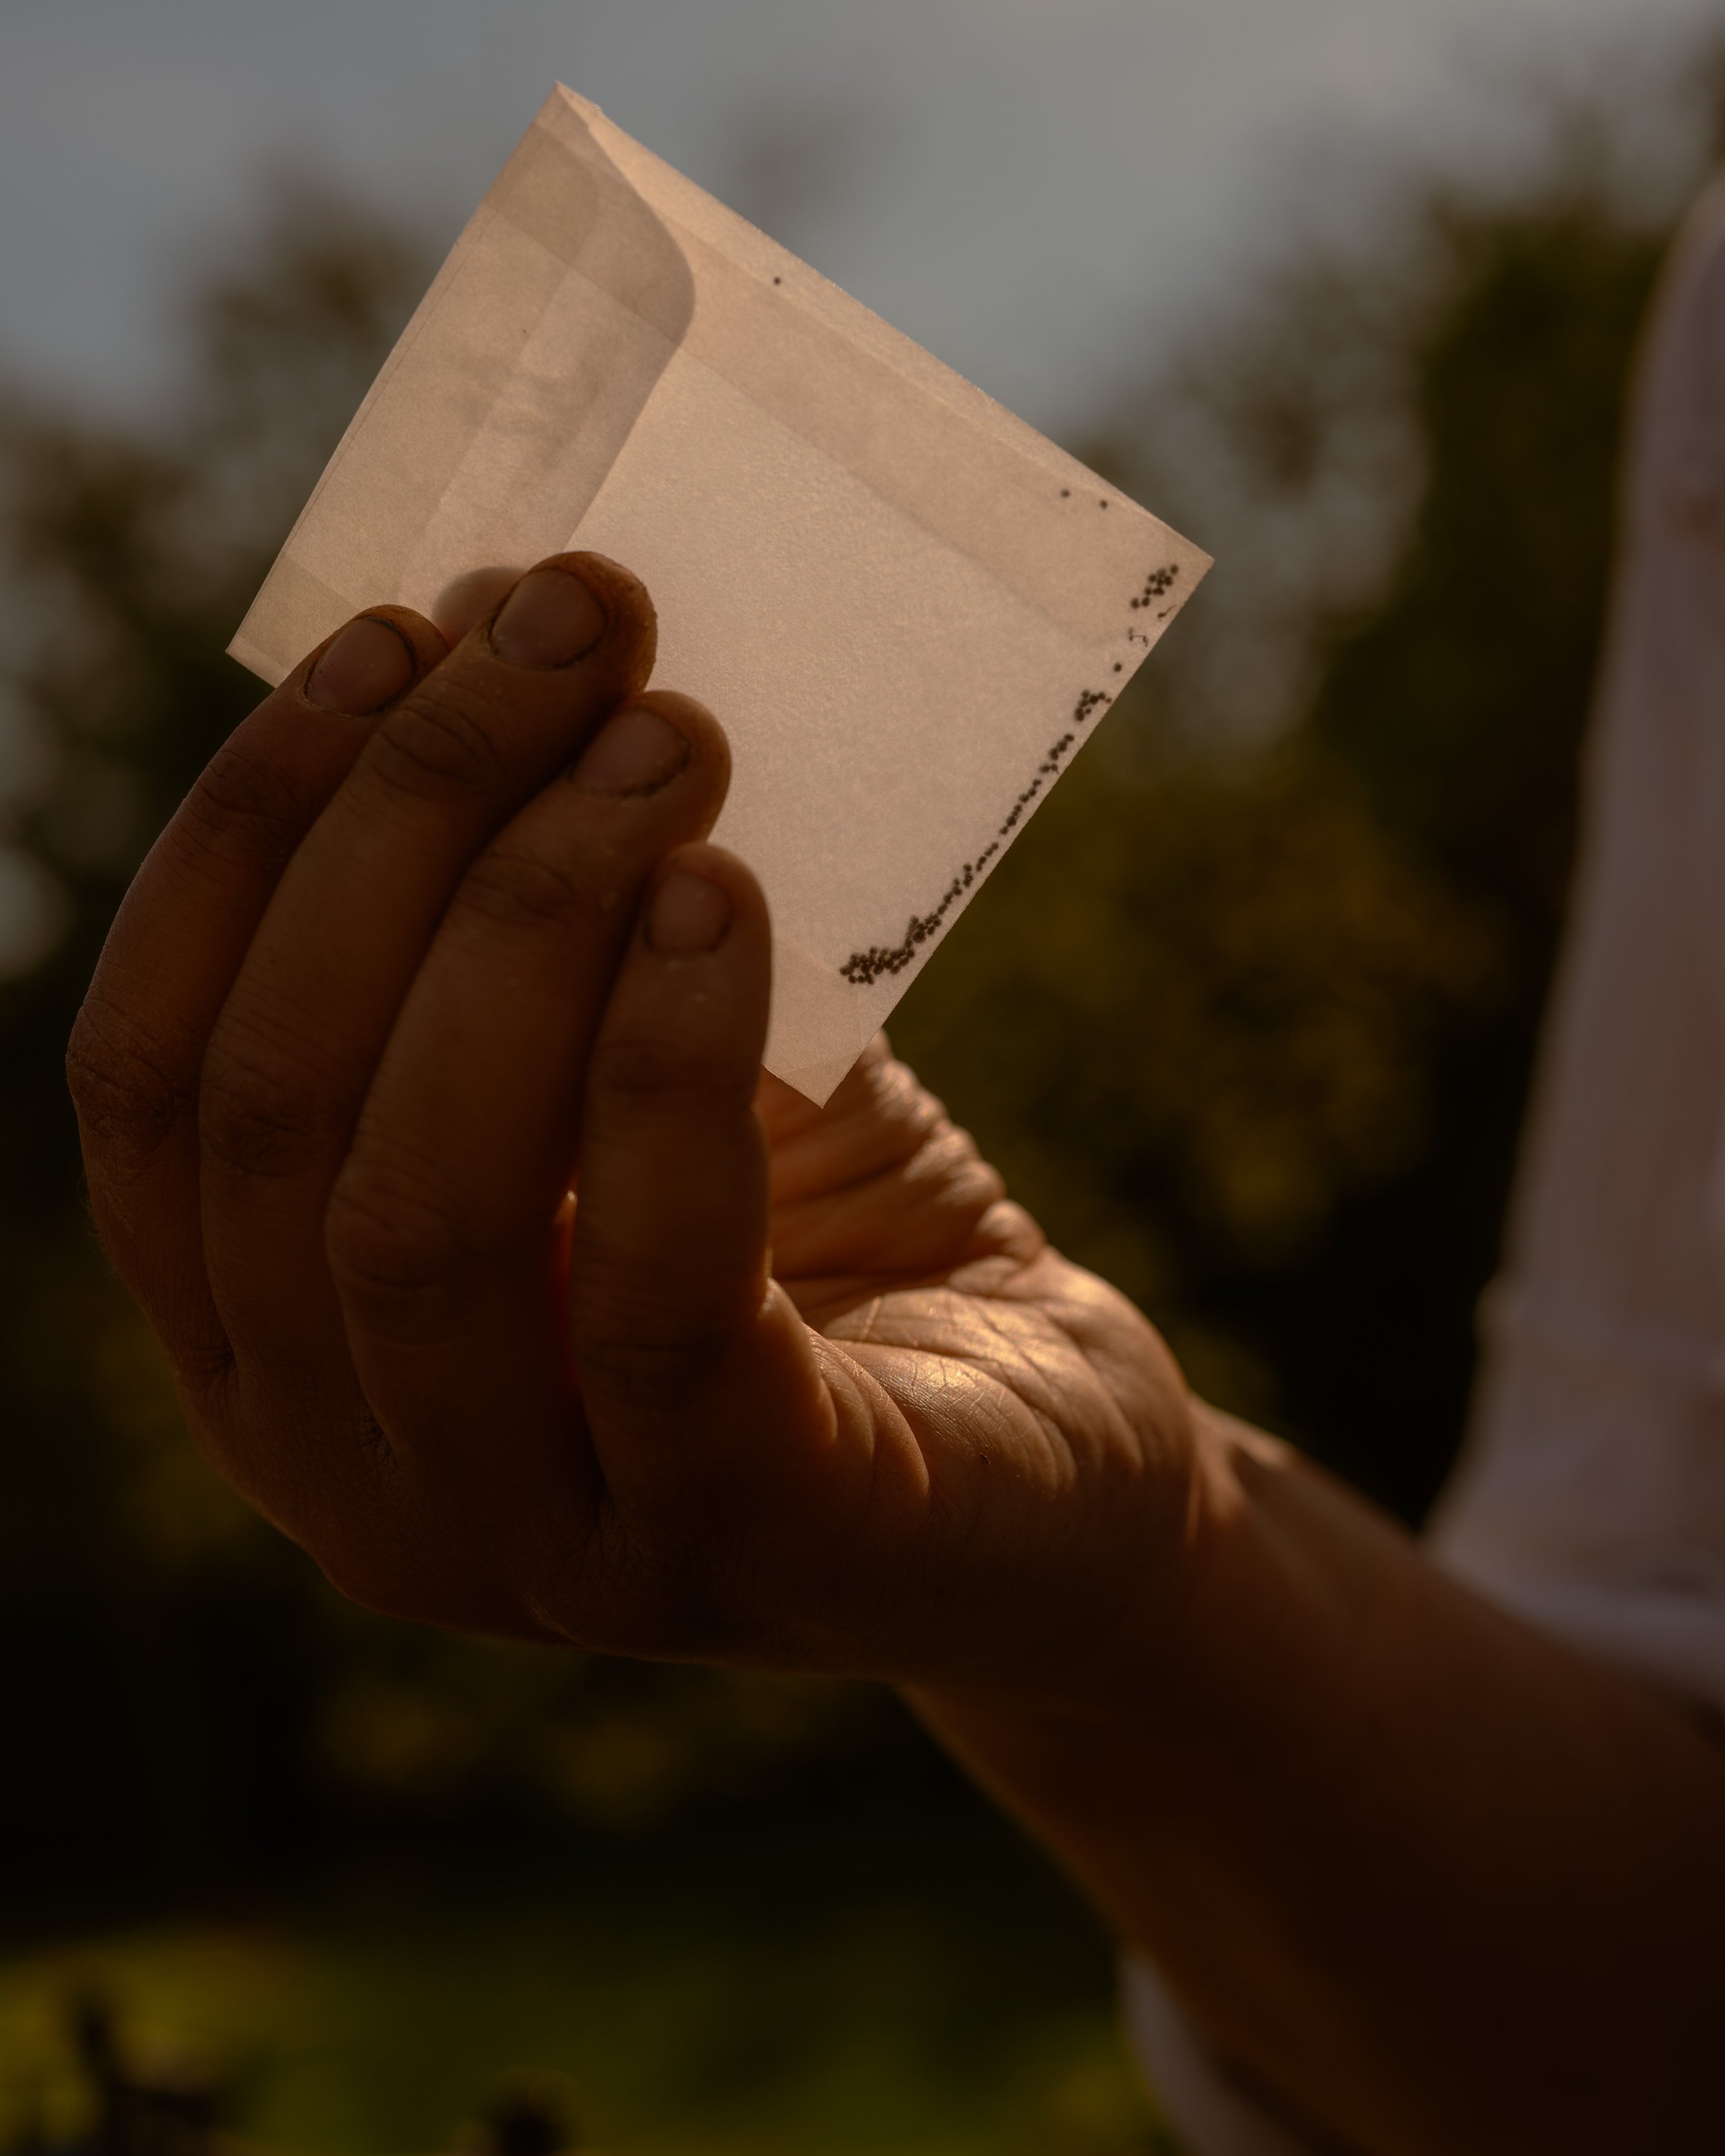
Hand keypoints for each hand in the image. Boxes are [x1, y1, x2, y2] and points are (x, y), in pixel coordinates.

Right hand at [69, 553, 1199, 1696]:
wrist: (1049, 1469)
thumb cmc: (824, 1248)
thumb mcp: (649, 1064)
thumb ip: (536, 909)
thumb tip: (478, 618)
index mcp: (277, 1357)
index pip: (155, 1085)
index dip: (248, 837)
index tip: (394, 635)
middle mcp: (352, 1481)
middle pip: (280, 1120)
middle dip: (411, 828)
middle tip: (573, 632)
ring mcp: (528, 1551)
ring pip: (426, 1215)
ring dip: (529, 925)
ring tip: (667, 745)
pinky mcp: (736, 1546)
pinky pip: (654, 1299)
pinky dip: (667, 1074)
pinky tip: (722, 906)